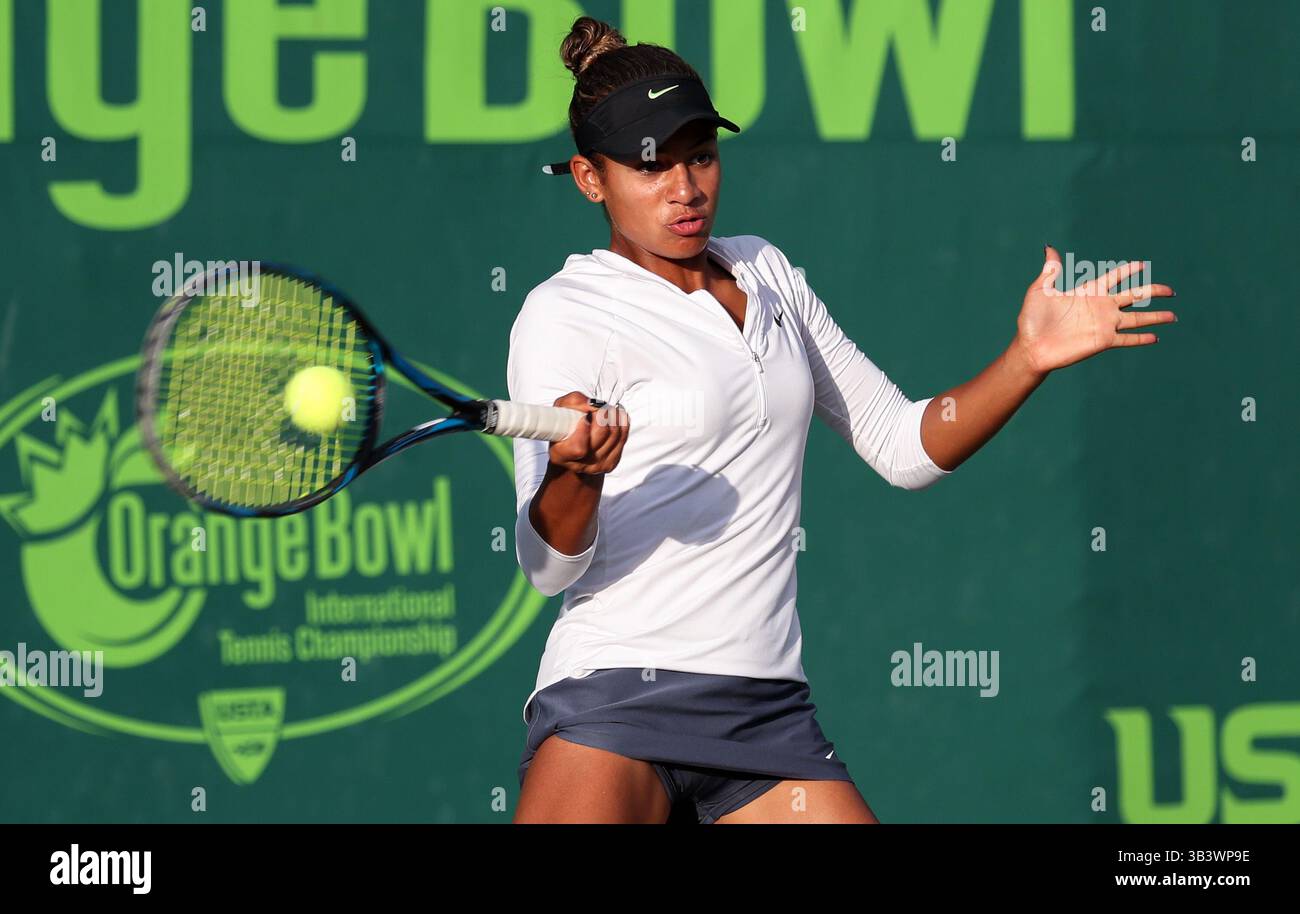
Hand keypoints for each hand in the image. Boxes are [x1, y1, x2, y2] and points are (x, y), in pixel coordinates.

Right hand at [547, 391, 629, 475]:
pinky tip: (613, 416)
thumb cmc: (564, 429)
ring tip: (604, 410)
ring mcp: (597, 466)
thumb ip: (573, 402)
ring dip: (612, 415)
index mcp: (561, 455)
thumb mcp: (560, 411)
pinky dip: (620, 421)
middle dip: (602, 413)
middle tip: (596, 407)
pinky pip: (623, 436)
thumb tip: (593, 403)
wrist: (573, 453)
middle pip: (602, 432)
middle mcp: (580, 464)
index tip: (584, 417)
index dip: (583, 429)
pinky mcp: (612, 463)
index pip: (579, 448)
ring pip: (615, 432)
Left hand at [1013, 245, 1177, 374]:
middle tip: (1171, 291)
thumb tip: (1049, 247)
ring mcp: (1104, 325)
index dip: (1129, 270)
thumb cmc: (1033, 320)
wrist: (1031, 347)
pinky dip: (1141, 338)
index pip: (1115, 278)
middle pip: (1133, 296)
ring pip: (1136, 317)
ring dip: (1155, 317)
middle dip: (1152, 292)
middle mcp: (1100, 307)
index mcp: (1088, 292)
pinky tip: (1156, 337)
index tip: (1144, 264)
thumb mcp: (1040, 290)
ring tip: (1173, 315)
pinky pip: (1127, 339)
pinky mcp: (1103, 341)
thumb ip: (1051, 270)